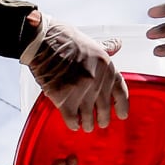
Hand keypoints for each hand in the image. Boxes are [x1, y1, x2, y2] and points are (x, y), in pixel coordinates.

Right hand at [22, 16, 129, 131]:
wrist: (42, 41)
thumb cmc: (64, 39)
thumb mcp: (91, 42)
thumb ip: (105, 48)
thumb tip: (117, 45)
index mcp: (106, 66)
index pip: (120, 91)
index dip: (122, 105)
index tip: (122, 115)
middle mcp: (97, 80)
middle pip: (104, 108)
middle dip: (103, 119)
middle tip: (101, 123)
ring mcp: (81, 90)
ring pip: (88, 117)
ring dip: (87, 124)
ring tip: (86, 125)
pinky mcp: (64, 98)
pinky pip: (72, 119)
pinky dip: (73, 124)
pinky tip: (73, 124)